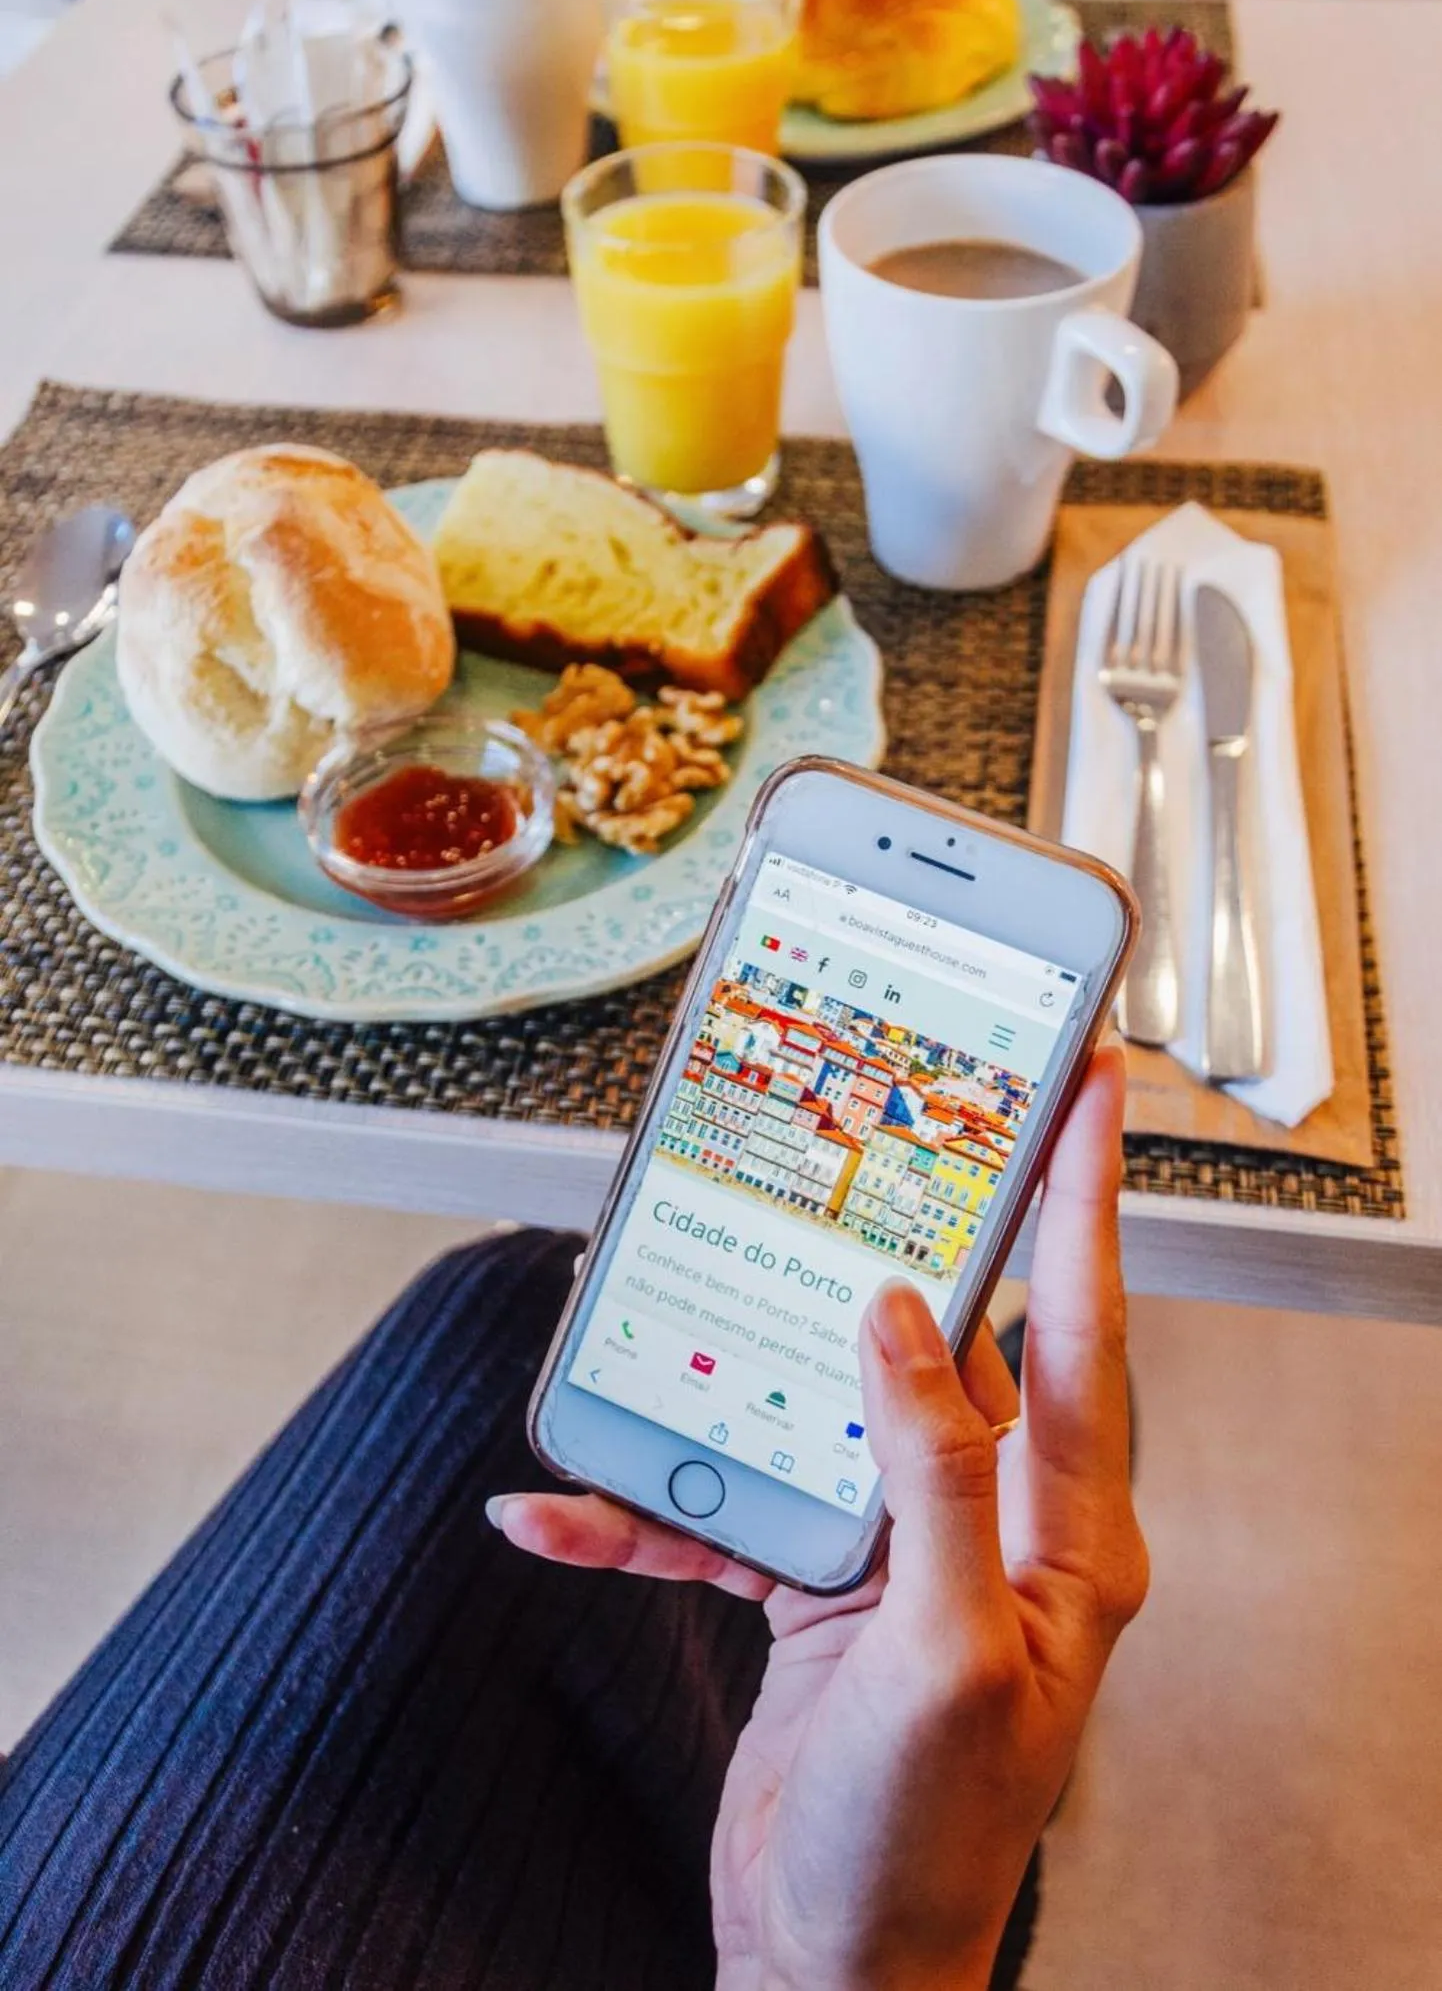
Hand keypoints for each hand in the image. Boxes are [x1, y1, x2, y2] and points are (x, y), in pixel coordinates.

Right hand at [489, 1047, 1147, 1990]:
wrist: (832, 1973)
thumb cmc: (929, 1845)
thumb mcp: (948, 1654)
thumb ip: (931, 1475)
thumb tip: (893, 1318)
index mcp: (1060, 1529)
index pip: (1078, 1325)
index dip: (1084, 1196)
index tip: (1085, 1083)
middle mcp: (984, 1518)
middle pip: (931, 1339)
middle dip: (880, 1240)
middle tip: (859, 1124)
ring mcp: (890, 1544)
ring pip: (806, 1406)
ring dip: (721, 1376)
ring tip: (656, 1309)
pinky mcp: (807, 1582)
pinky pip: (715, 1511)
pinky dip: (638, 1511)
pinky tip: (556, 1508)